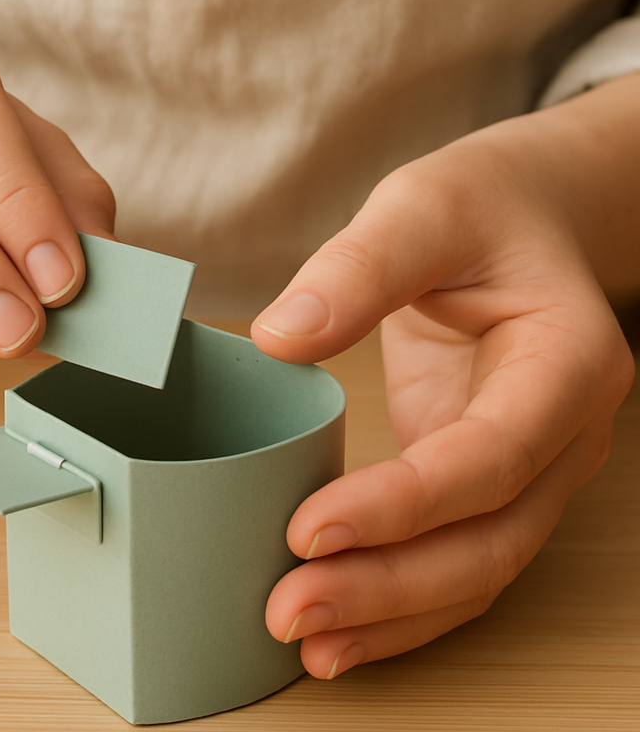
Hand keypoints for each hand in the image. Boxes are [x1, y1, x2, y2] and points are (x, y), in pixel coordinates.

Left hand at [253, 96, 636, 678]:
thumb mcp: (422, 207)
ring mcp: (528, 465)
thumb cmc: (483, 207)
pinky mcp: (481, 477)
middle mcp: (560, 433)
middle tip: (289, 608)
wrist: (527, 217)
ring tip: (303, 639)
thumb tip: (279, 337)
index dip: (405, 505)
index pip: (492, 457)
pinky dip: (400, 600)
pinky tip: (339, 626)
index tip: (310, 528)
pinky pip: (453, 556)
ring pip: (475, 569)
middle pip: (489, 541)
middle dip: (389, 587)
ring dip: (391, 614)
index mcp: (567, 362)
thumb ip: (357, 267)